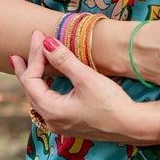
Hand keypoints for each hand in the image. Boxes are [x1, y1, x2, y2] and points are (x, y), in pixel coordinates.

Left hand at [10, 31, 159, 144]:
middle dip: (29, 65)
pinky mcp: (70, 123)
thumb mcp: (86, 78)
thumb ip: (63, 60)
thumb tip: (45, 42)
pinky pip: (49, 102)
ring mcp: (60, 124)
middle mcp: (51, 120)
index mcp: (51, 110)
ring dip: (35, 76)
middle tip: (27, 44)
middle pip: (31, 89)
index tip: (39, 35)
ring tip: (30, 60)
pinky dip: (45, 86)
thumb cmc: (111, 103)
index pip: (30, 79)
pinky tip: (47, 79)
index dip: (34, 55)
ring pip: (39, 96)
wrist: (133, 125)